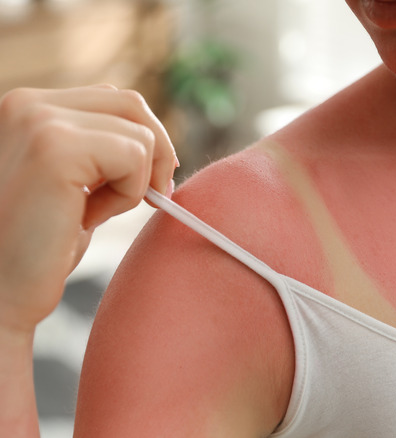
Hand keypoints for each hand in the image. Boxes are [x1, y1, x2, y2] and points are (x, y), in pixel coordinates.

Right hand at [0, 85, 176, 335]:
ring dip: (136, 182)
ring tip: (93, 214)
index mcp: (26, 108)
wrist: (0, 295)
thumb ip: (97, 152)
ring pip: (140, 133)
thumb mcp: (70, 184)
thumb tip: (152, 141)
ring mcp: (39, 121)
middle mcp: (27, 104)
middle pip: (131, 105)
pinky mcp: (56, 148)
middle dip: (156, 154)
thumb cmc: (35, 248)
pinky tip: (87, 219)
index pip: (112, 100)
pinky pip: (135, 156)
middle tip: (152, 198)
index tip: (148, 183)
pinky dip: (128, 194)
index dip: (143, 141)